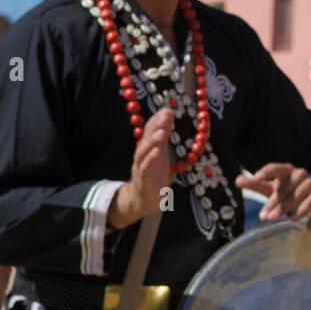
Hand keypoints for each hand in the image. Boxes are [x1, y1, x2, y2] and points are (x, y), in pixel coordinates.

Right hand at [109, 108, 174, 228]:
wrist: (143, 199)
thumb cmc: (154, 174)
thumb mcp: (162, 152)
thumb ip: (164, 136)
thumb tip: (168, 115)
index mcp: (149, 149)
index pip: (151, 131)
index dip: (157, 120)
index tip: (167, 110)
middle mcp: (143, 156)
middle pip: (147, 138)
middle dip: (155, 126)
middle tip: (165, 115)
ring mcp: (141, 167)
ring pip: (144, 152)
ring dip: (152, 141)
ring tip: (161, 132)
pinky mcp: (143, 180)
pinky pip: (145, 168)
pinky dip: (151, 160)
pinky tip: (158, 152)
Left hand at [236, 163, 310, 221]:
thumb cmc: (288, 191)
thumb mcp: (271, 188)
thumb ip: (255, 185)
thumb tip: (237, 180)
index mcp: (286, 170)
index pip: (275, 168)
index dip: (266, 172)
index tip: (256, 178)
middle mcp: (299, 174)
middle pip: (284, 187)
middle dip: (273, 202)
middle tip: (263, 216)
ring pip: (296, 195)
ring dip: (284, 207)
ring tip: (273, 219)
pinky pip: (310, 202)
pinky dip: (301, 210)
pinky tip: (293, 219)